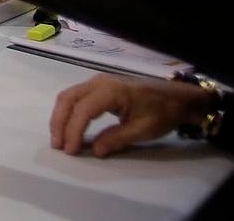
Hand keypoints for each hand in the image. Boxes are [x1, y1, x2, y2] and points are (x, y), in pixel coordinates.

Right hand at [49, 74, 215, 157]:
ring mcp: (96, 82)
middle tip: (58, 145)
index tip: (71, 151)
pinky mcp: (98, 86)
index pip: (83, 110)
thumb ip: (116, 139)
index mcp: (111, 91)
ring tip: (60, 138)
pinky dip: (67, 112)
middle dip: (59, 123)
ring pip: (68, 96)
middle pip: (68, 99)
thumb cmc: (161, 113)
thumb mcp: (143, 130)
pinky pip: (75, 96)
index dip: (73, 131)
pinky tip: (68, 127)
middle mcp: (98, 82)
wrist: (176, 98)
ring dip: (60, 117)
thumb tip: (94, 151)